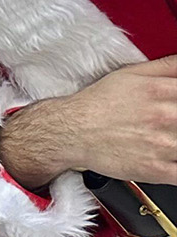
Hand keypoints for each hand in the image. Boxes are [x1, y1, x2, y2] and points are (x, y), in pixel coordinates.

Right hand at [0, 56, 176, 186]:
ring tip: (173, 138)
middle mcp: (165, 116)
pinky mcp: (157, 169)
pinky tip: (175, 157)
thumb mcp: (131, 74)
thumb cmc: (99, 103)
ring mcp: (163, 144)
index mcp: (162, 91)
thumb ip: (167, 66)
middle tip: (174, 121)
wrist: (70, 131)